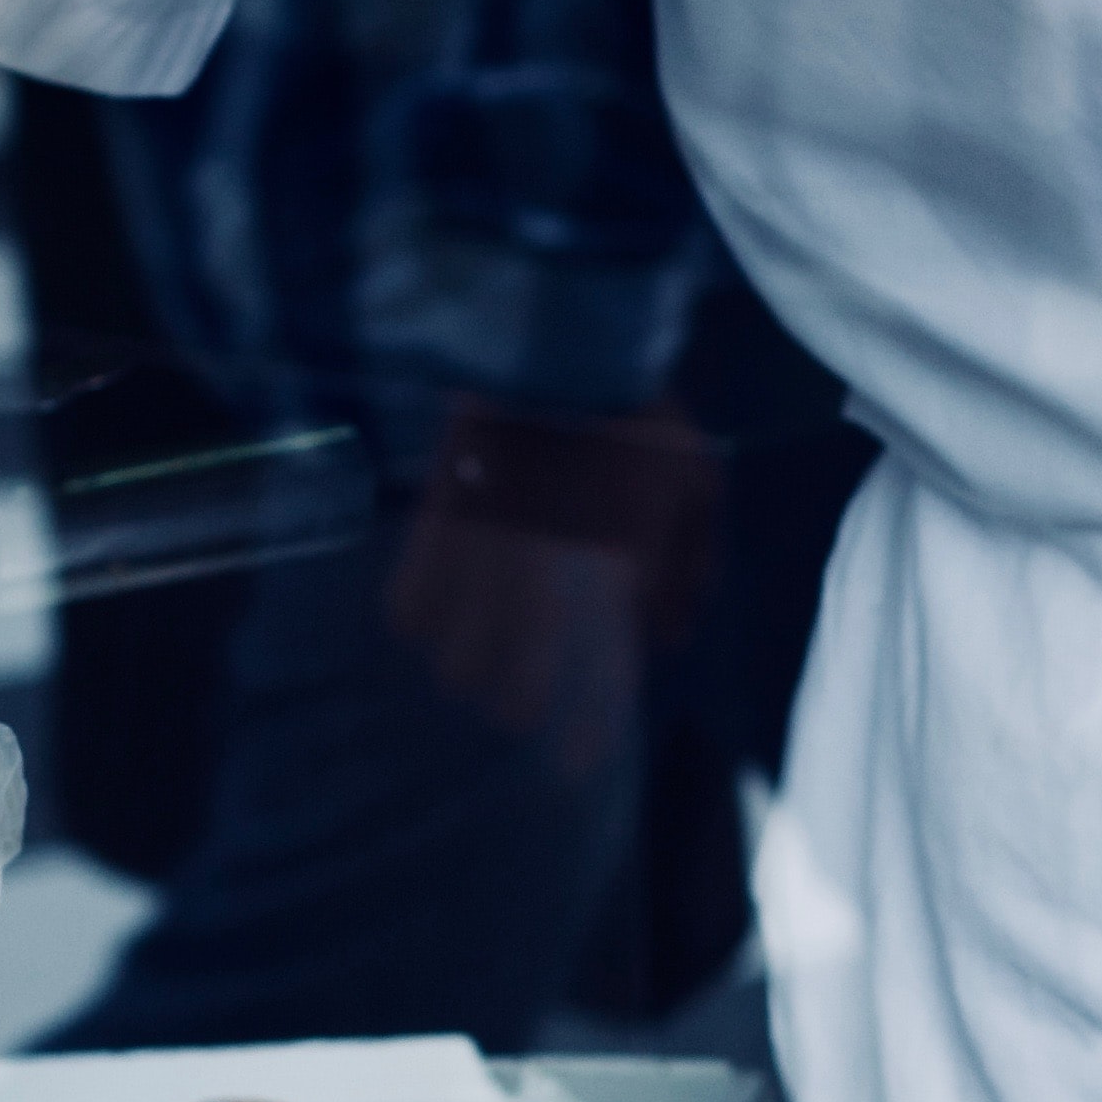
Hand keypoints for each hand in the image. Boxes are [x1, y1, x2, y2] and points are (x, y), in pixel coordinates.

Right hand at [382, 400, 719, 778]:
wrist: (554, 334)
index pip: (600, 686)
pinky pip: (406, 604)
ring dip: (462, 672)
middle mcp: (544, 581)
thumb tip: (672, 640)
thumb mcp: (696, 482)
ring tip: (469, 664)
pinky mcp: (433, 523)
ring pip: (450, 660)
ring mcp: (483, 556)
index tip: (573, 766)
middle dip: (516, 706)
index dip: (586, 737)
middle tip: (518, 701)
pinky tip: (426, 622)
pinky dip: (415, 622)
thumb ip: (691, 569)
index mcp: (617, 574)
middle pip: (509, 693)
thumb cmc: (635, 411)